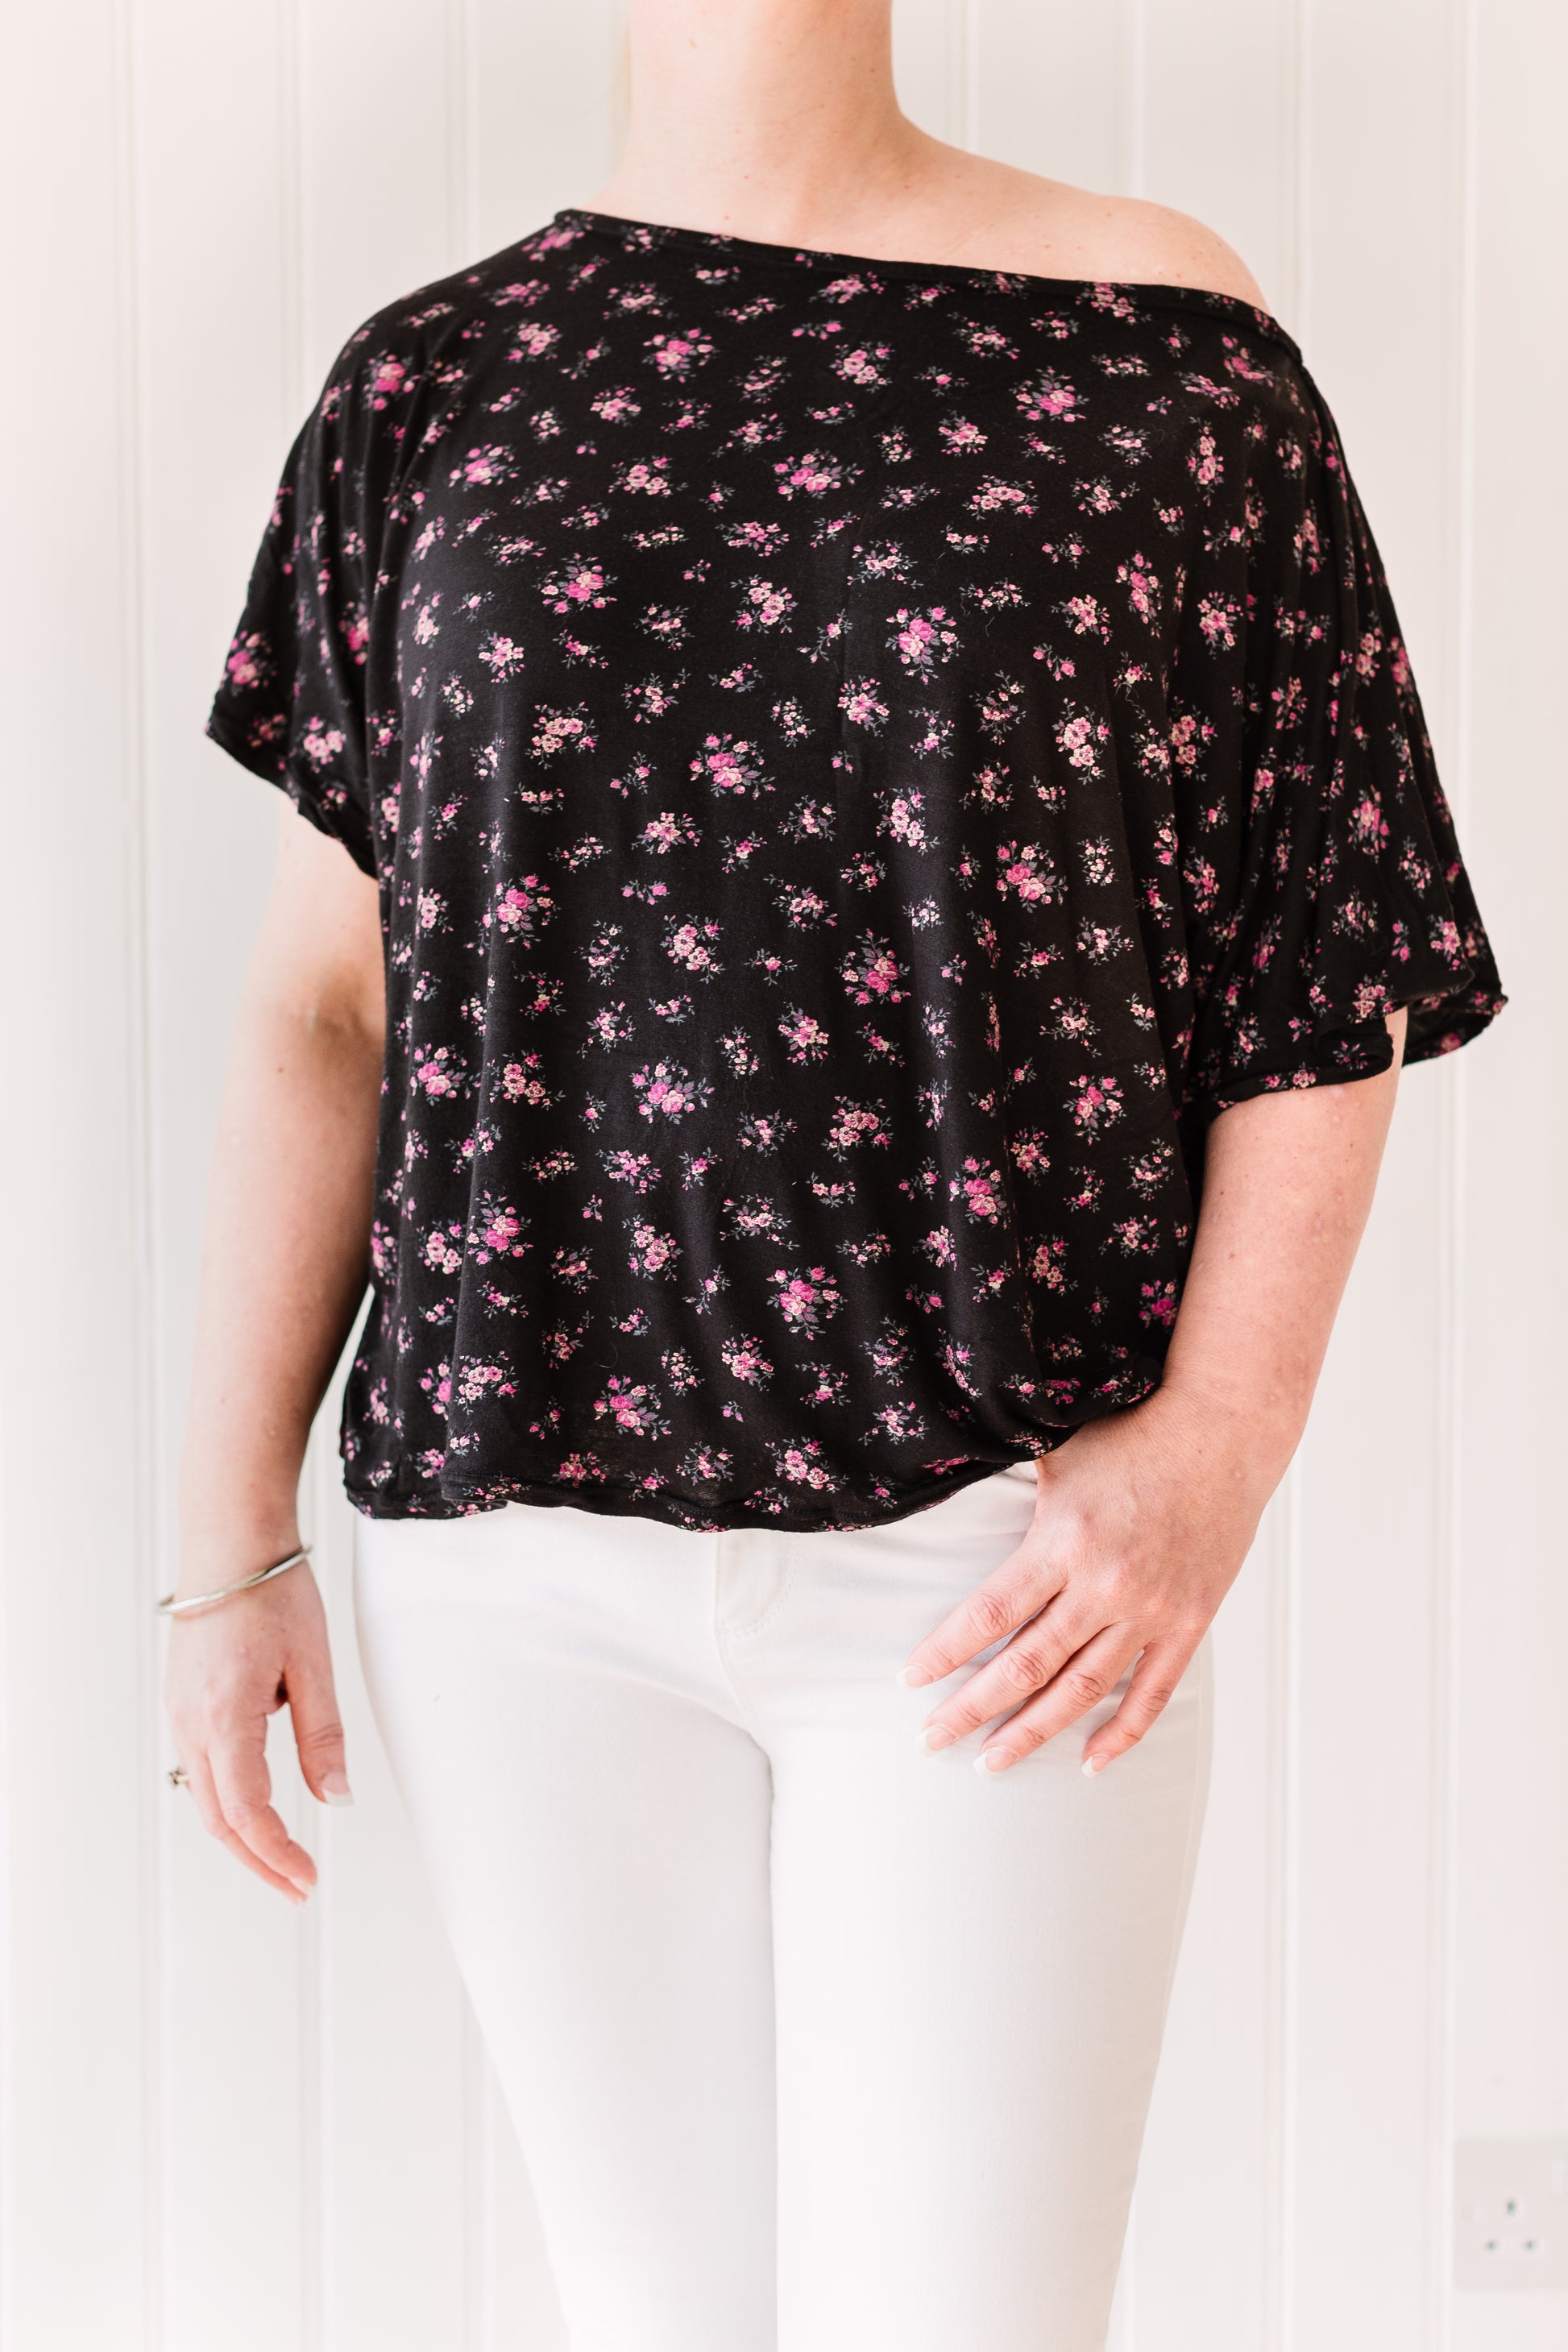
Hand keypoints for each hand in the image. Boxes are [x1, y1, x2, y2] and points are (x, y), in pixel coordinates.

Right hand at [163, 1551, 351, 1902]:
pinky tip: (258, 1808)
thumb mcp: (313, 1663)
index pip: (247, 1812)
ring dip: (242, 1836)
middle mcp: (191, 1721)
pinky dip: (227, 1801)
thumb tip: (337, 1799)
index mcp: (225, 1716)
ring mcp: (180, 1713)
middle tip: (297, 1889)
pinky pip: (200, 1768)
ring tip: (283, 1860)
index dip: (277, 1855)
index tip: (307, 1880)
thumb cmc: (273, 1591)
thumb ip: (323, 1735)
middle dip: (259, 1861)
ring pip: (205, 1798)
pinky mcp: (182, 1702)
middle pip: (219, 1819)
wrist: (230, 1542)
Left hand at [899, 1386, 1273, 1773]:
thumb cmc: (1132, 1432)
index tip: (909, 1680)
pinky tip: (1089, 1763)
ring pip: (1082, 1690)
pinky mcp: (1189, 1621)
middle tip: (932, 1740)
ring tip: (992, 1761)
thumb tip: (942, 1480)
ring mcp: (1151, 1610)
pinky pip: (1152, 1692)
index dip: (945, 1653)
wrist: (1224, 1431)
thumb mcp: (1056, 1450)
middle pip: (1027, 1665)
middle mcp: (1106, 1584)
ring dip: (1033, 1731)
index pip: (990, 1614)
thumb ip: (1005, 1482)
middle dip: (972, 1709)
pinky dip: (1121, 1733)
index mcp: (1064, 1540)